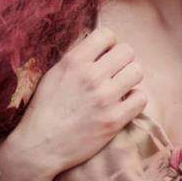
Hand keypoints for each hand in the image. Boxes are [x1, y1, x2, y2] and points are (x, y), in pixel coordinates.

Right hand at [7, 26, 146, 175]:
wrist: (40, 145)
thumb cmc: (44, 109)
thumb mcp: (54, 74)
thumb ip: (76, 58)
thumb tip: (99, 45)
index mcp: (74, 61)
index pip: (107, 34)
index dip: (109, 43)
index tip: (105, 55)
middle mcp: (91, 76)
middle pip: (127, 51)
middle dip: (122, 60)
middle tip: (114, 72)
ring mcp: (104, 98)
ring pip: (137, 72)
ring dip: (130, 78)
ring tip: (120, 87)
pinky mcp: (114, 120)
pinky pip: (141, 98)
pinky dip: (134, 100)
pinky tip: (124, 103)